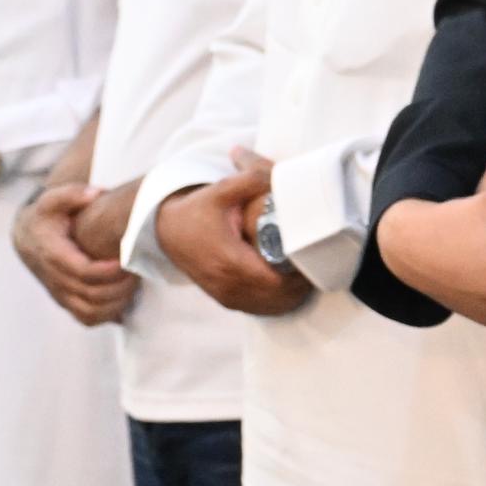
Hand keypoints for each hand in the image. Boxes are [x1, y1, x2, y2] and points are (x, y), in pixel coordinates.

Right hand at [13, 170, 137, 326]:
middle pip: (90, 294)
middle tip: (140, 269)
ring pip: (90, 311)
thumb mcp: (53, 199)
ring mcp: (59, 294)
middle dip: (119, 285)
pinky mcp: (66, 302)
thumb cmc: (48, 216)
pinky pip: (88, 318)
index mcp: (52, 254)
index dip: (107, 270)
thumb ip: (71, 194)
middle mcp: (53, 279)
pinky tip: (126, 297)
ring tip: (135, 282)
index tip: (127, 259)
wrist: (28, 237)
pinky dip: (109, 314)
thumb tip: (93, 193)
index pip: (81, 271)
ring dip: (117, 302)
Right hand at [154, 150, 313, 316]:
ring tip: (309, 273)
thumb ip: (250, 179)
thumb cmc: (196, 210)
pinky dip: (280, 301)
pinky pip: (261, 310)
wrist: (166, 231)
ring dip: (294, 294)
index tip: (315, 256)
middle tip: (319, 263)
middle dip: (302, 283)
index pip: (276, 280)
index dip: (300, 273)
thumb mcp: (220, 190)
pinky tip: (292, 286)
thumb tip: (280, 175)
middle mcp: (227, 285)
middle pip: (280, 296)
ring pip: (273, 307)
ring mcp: (226, 296)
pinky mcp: (227, 301)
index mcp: (229, 261)